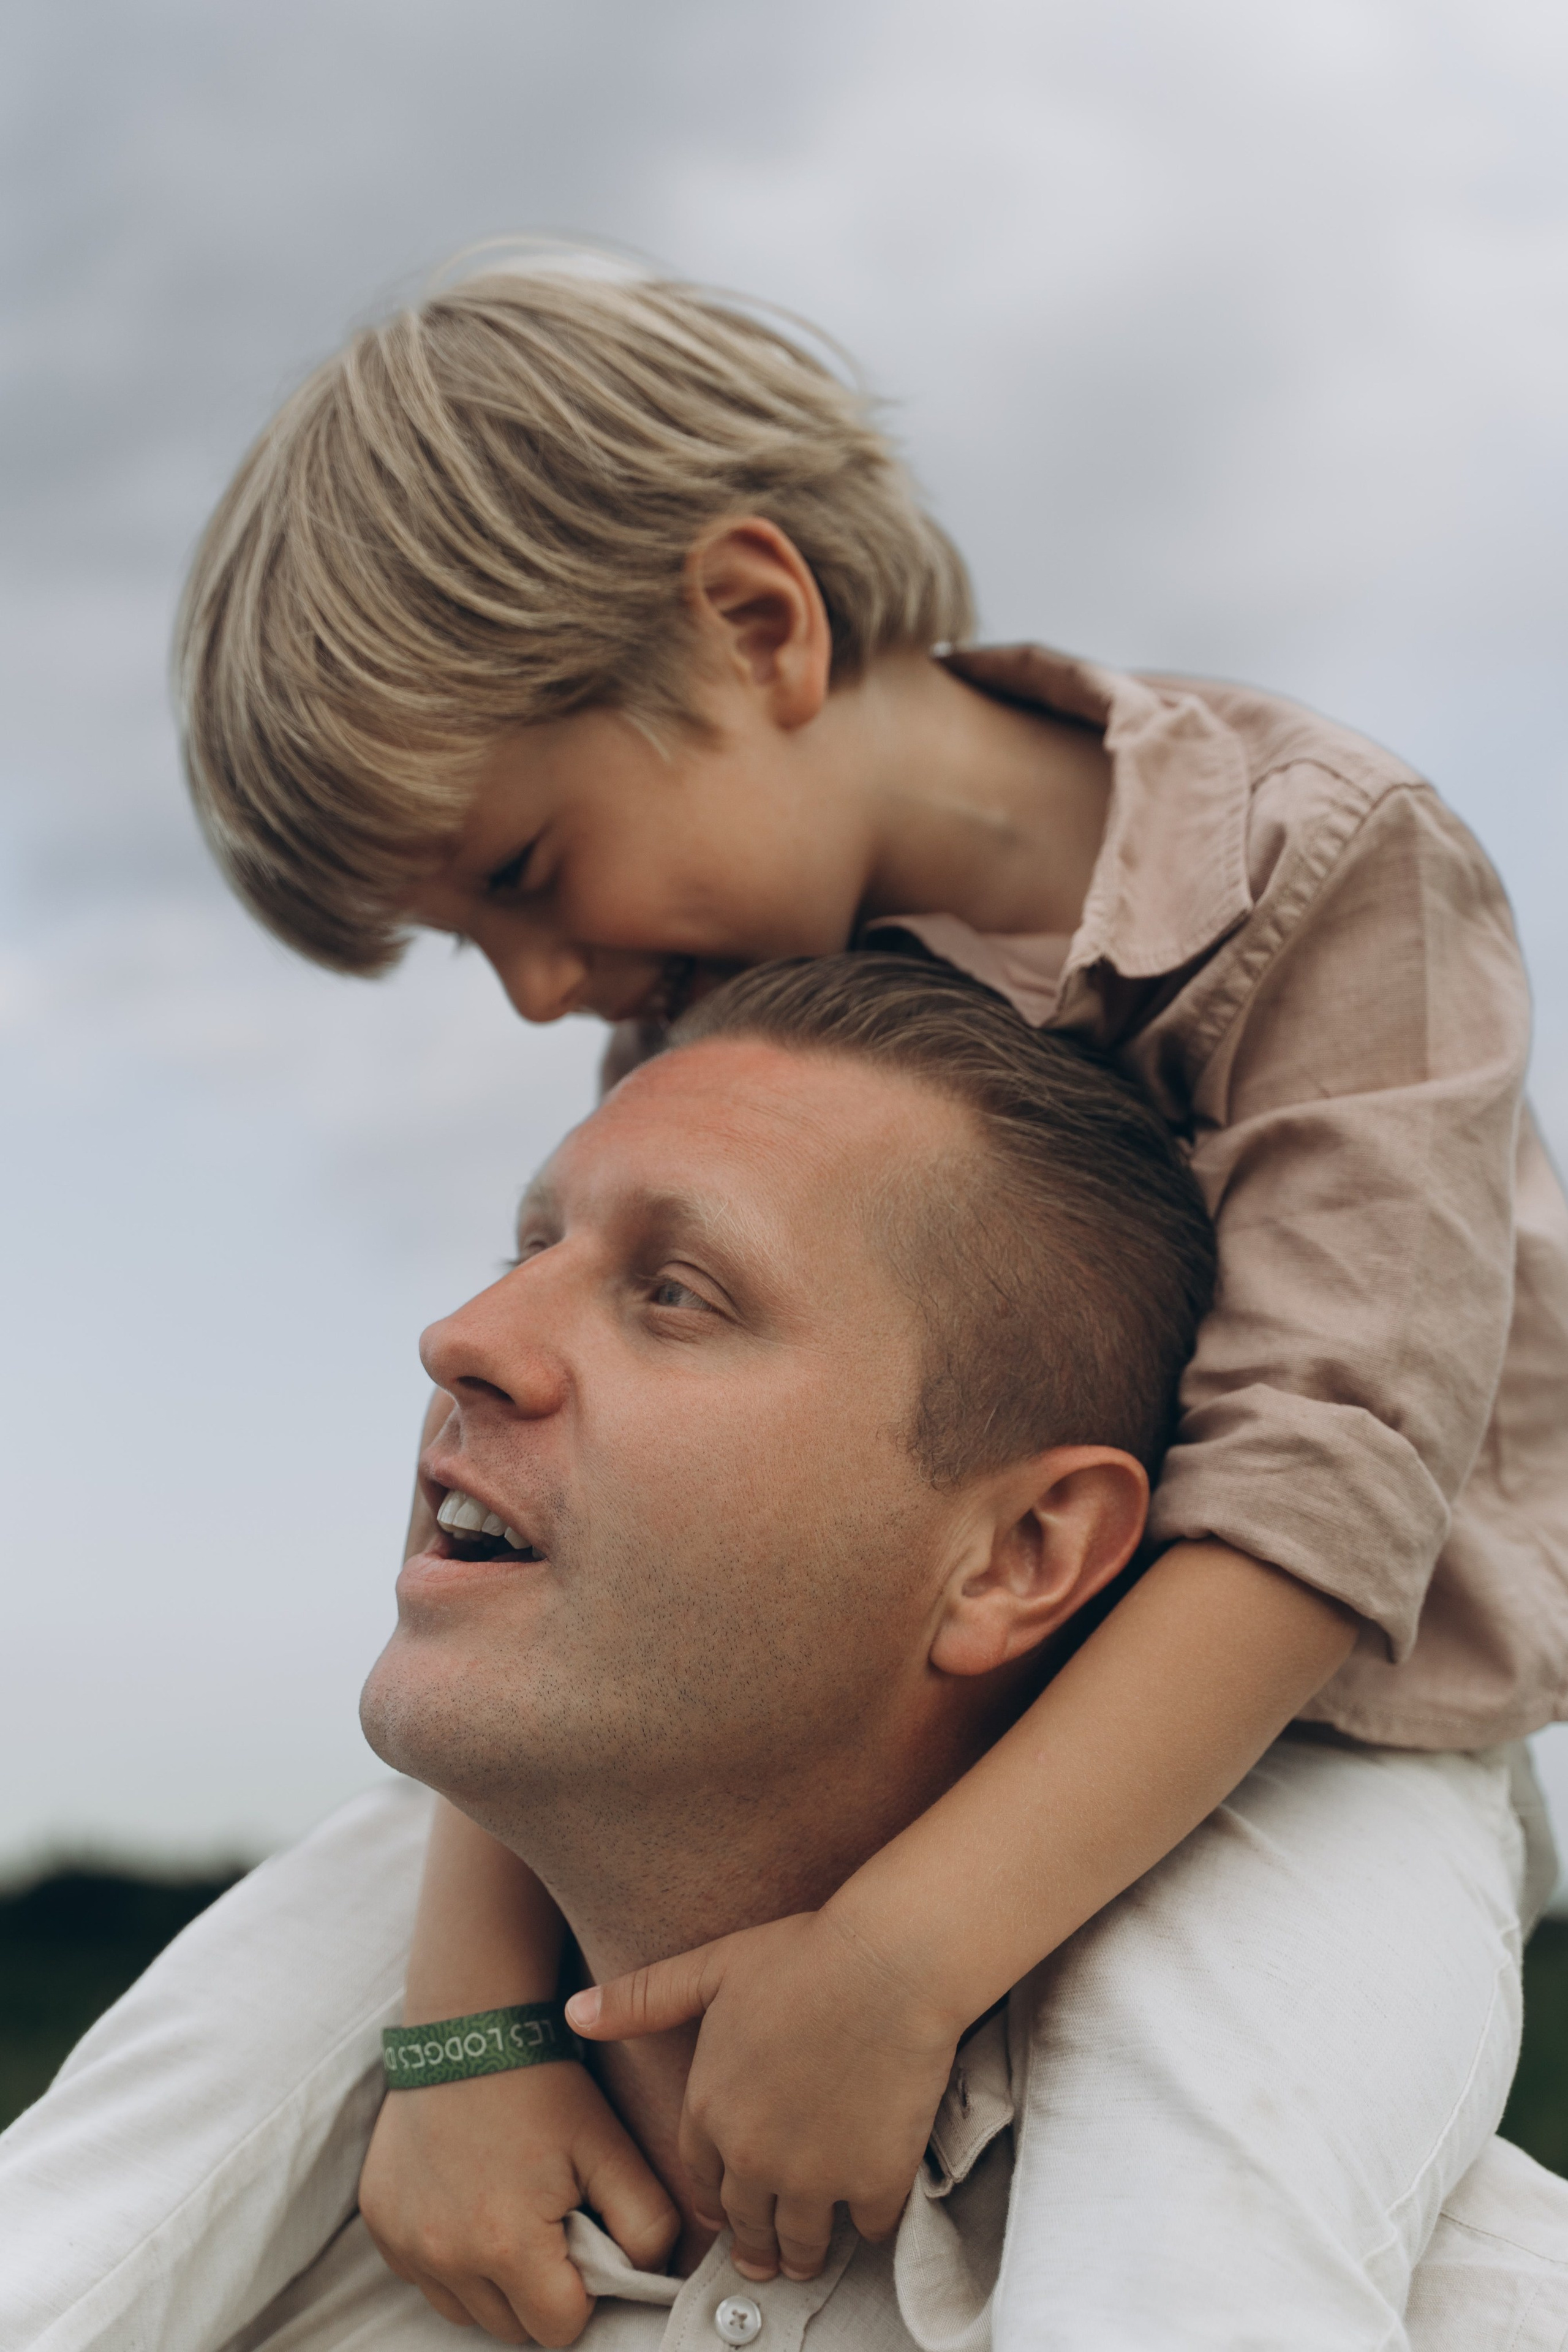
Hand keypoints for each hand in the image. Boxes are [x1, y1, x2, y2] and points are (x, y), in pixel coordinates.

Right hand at [359, 2057, 678, 2344]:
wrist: (468, 2026)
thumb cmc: (544, 2086)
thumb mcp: (611, 2147)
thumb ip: (648, 2224)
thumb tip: (647, 2278)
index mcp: (507, 2246)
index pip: (559, 2331)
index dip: (582, 2294)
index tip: (583, 2240)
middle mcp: (445, 2257)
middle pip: (510, 2328)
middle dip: (538, 2292)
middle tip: (550, 2223)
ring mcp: (404, 2244)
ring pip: (464, 2311)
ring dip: (492, 2282)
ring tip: (510, 2212)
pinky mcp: (378, 2224)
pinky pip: (424, 2277)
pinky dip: (450, 2258)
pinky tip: (470, 2201)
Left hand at [566, 1909, 959, 2284]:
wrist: (887, 1962)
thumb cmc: (802, 1955)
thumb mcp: (711, 1968)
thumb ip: (641, 1999)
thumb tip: (572, 2012)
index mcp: (710, 2109)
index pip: (699, 2176)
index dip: (713, 2191)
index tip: (725, 2206)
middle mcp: (753, 2156)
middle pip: (746, 2223)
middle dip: (753, 2241)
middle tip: (762, 2256)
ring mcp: (815, 2176)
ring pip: (801, 2242)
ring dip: (801, 2252)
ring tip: (806, 2259)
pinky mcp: (873, 2181)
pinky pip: (868, 2228)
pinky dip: (869, 2224)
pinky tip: (869, 2212)